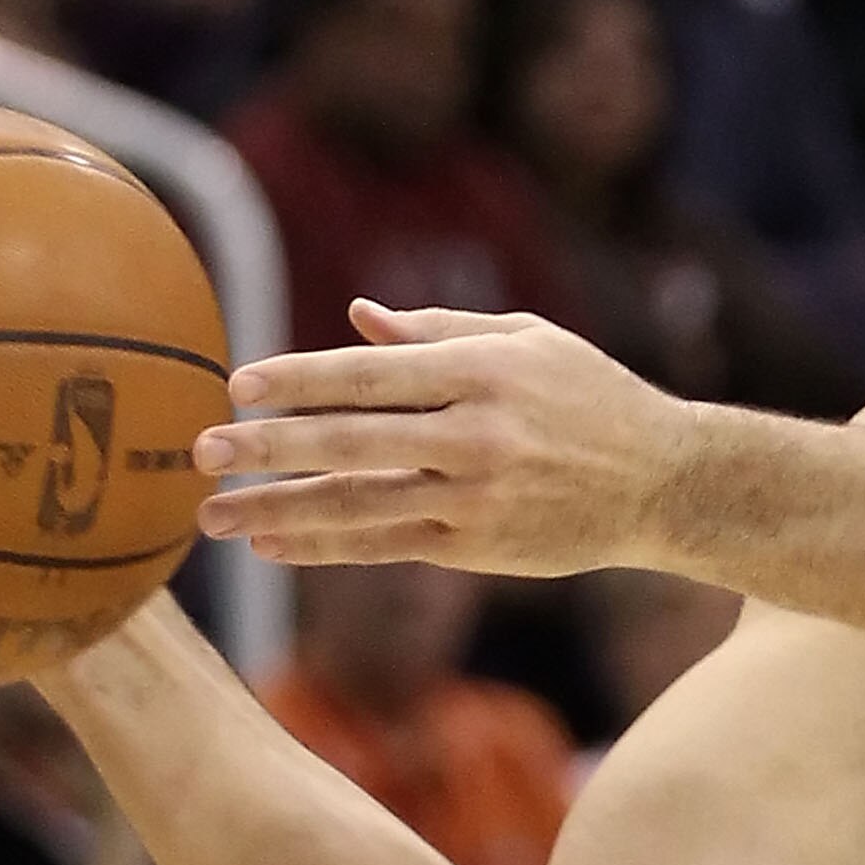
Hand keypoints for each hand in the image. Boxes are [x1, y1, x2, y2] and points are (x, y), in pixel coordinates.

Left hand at [192, 302, 692, 575]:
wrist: (664, 482)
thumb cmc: (591, 396)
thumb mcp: (529, 339)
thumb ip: (440, 328)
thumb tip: (358, 316)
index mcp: (485, 372)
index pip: (374, 374)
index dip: (302, 379)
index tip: (239, 385)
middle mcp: (477, 436)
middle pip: (354, 443)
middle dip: (271, 450)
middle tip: (200, 451)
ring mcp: (476, 499)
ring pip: (359, 508)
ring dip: (279, 512)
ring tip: (214, 515)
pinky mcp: (478, 548)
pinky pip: (384, 547)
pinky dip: (325, 546)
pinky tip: (274, 542)